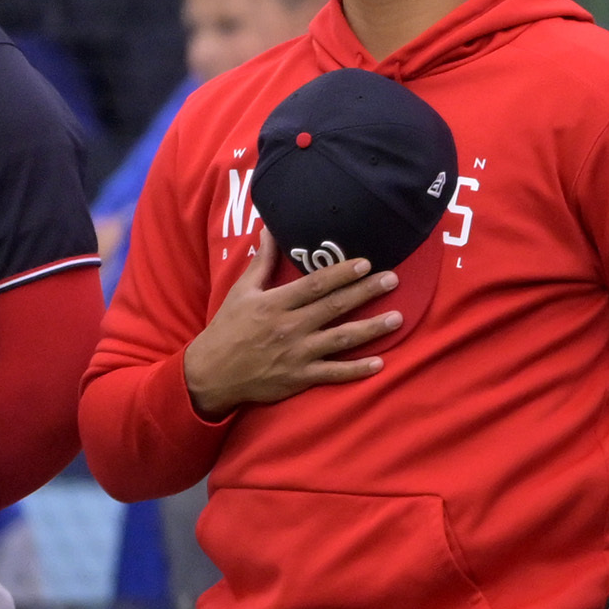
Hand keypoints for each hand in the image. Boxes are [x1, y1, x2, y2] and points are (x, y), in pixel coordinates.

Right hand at [181, 248, 400, 417]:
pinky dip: (356, 370)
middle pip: (333, 307)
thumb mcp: (241, 292)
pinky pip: (333, 373)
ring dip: (371, 329)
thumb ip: (262, 263)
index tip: (366, 262)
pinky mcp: (300, 377)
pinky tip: (380, 363)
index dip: (341, 273)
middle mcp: (288, 327)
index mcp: (275, 304)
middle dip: (365, 292)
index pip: (314, 285)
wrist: (211, 373)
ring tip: (398, 319)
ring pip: (340, 339)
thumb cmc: (228, 328)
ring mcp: (296, 354)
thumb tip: (269, 230)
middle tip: (393, 280)